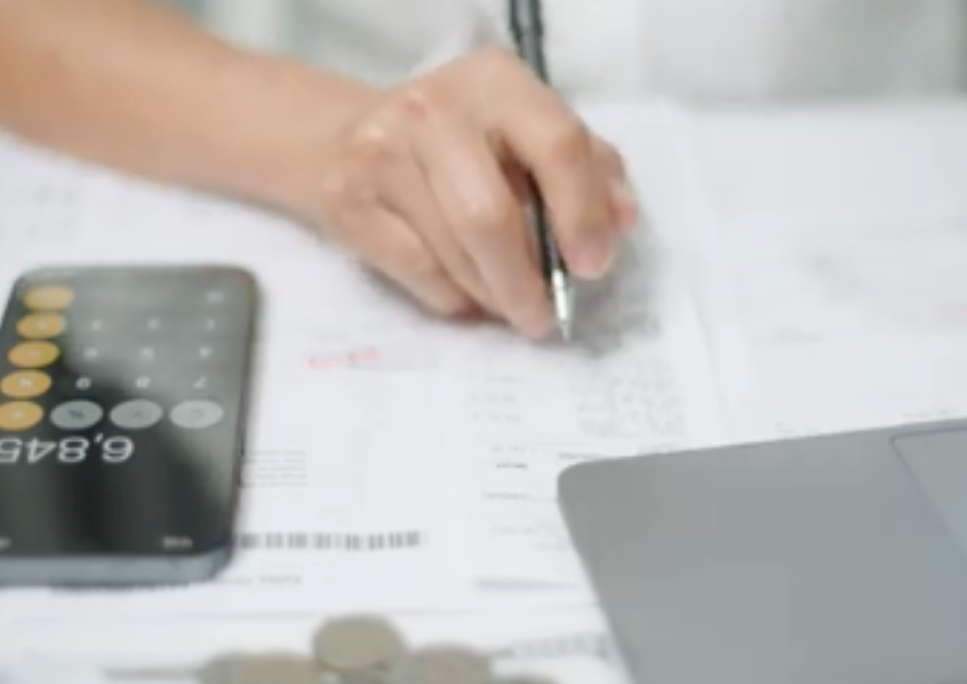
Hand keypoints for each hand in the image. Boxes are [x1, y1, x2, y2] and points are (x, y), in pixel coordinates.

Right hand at [309, 46, 638, 337]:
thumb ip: (588, 169)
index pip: (556, 146)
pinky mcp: (347, 203)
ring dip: (494, 295)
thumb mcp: (529, 131)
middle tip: (544, 317)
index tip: (592, 267)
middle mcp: (434, 110)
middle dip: (525, 281)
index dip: (582, 215)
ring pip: (454, 256)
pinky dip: (455, 299)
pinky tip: (469, 295)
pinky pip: (418, 273)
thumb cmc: (464, 141)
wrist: (347, 136)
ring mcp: (382, 155)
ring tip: (511, 305)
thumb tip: (619, 221)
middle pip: (490, 217)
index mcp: (496, 82)